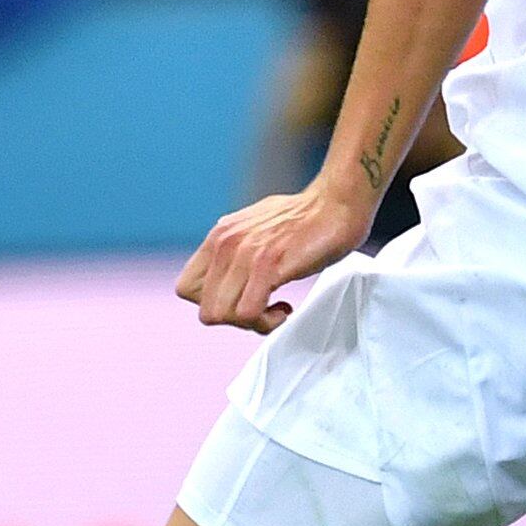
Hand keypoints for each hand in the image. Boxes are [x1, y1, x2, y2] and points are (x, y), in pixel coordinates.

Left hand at [175, 180, 371, 332]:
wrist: (338, 201)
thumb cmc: (309, 216)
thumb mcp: (258, 226)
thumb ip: (239, 246)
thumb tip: (231, 265)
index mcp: (220, 236)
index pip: (187, 288)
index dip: (214, 302)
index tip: (242, 300)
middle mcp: (226, 245)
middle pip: (206, 310)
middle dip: (235, 320)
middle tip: (265, 309)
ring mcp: (246, 255)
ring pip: (224, 316)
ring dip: (253, 324)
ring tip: (277, 309)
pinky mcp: (268, 265)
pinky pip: (249, 313)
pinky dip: (268, 321)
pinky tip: (287, 308)